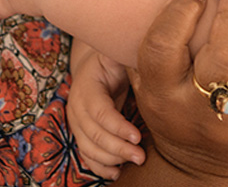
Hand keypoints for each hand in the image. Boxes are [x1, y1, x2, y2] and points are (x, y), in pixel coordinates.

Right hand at [68, 46, 142, 179]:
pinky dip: (99, 167)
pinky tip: (117, 172)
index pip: (98, 111)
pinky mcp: (80, 133)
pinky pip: (85, 154)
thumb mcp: (118, 55)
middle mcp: (76, 104)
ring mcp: (75, 121)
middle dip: (117, 148)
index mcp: (87, 84)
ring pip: (88, 147)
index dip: (117, 126)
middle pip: (93, 133)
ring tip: (135, 161)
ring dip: (110, 159)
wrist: (95, 66)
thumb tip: (152, 59)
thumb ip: (129, 59)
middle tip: (141, 156)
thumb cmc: (113, 61)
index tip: (138, 137)